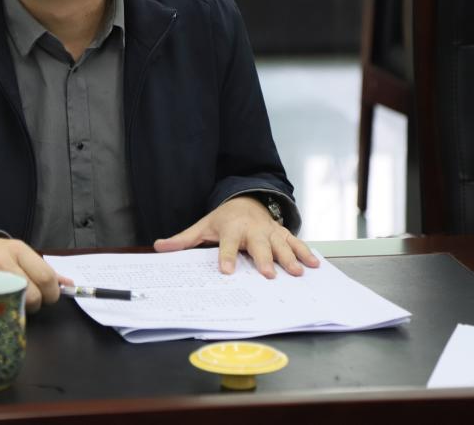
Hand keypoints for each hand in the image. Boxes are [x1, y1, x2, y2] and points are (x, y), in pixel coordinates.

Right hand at [0, 237, 71, 311]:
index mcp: (18, 250)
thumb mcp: (23, 255)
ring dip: (21, 309)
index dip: (52, 293)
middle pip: (32, 295)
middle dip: (37, 303)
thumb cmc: (2, 254)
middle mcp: (1, 262)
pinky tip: (3, 306)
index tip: (49, 296)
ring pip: (16, 306)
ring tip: (15, 301)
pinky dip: (4, 312)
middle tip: (31, 300)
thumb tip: (69, 285)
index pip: (45, 277)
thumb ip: (45, 270)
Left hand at [154, 197, 319, 278]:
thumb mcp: (202, 226)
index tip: (226, 271)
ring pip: (281, 244)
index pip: (227, 245)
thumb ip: (183, 239)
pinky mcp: (282, 233)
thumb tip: (159, 247)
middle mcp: (252, 230)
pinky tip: (314, 264)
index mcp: (231, 229)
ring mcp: (270, 231)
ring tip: (297, 272)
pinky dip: (306, 252)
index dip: (226, 257)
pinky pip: (295, 242)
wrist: (245, 200)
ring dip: (289, 258)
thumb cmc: (223, 219)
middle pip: (258, 246)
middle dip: (264, 259)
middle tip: (268, 274)